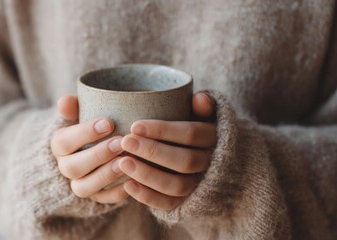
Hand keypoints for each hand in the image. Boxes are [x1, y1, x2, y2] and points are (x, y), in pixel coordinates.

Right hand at [50, 96, 128, 203]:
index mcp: (60, 145)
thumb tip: (64, 101)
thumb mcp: (80, 115)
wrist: (94, 148)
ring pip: (85, 187)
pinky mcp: (96, 197)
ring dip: (106, 175)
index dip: (84, 133)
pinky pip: (104, 200)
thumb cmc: (91, 127)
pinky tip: (132, 181)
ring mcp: (80, 184)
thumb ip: (73, 108)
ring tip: (126, 162)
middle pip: (73, 167)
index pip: (64, 141)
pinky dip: (117, 193)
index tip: (108, 122)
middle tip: (119, 143)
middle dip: (97, 155)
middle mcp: (66, 167)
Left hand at [117, 92, 216, 209]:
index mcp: (214, 137)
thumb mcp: (203, 114)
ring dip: (148, 175)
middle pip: (184, 161)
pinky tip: (127, 185)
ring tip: (123, 163)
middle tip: (125, 142)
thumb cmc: (196, 129)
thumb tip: (199, 99)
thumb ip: (203, 105)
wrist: (209, 158)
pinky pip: (169, 204)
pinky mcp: (187, 202)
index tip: (134, 126)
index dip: (163, 130)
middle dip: (153, 152)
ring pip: (177, 186)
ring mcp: (199, 185)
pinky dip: (148, 197)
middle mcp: (210, 164)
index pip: (191, 134)